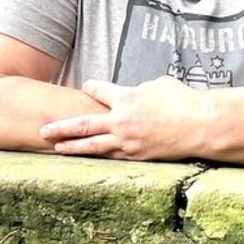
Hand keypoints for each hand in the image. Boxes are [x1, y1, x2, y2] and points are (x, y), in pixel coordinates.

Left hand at [40, 78, 243, 160]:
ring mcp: (128, 141)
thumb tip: (134, 94)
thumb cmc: (184, 101)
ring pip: (93, 145)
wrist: (201, 125)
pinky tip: (87, 159)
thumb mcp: (159, 85)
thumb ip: (140, 90)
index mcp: (126, 98)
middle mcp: (122, 120)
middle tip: (42, 129)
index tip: (85, 87)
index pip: (98, 91)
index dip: (91, 88)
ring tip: (55, 148)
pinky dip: (98, 156)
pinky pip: (112, 156)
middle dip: (61, 126)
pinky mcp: (137, 156)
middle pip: (83, 124)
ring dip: (72, 147)